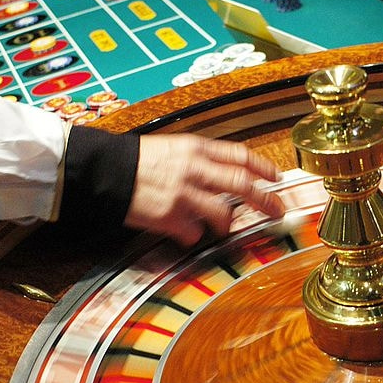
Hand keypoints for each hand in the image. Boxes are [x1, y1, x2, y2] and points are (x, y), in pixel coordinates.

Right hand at [124, 134, 285, 245]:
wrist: (105, 171)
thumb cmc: (137, 161)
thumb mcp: (173, 148)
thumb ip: (200, 159)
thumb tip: (225, 173)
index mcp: (196, 148)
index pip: (240, 156)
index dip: (263, 168)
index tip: (276, 178)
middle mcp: (194, 169)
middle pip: (242, 185)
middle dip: (266, 201)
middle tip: (277, 211)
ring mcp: (184, 193)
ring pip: (223, 213)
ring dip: (227, 224)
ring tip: (223, 227)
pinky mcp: (170, 216)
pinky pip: (194, 232)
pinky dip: (193, 235)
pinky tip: (186, 232)